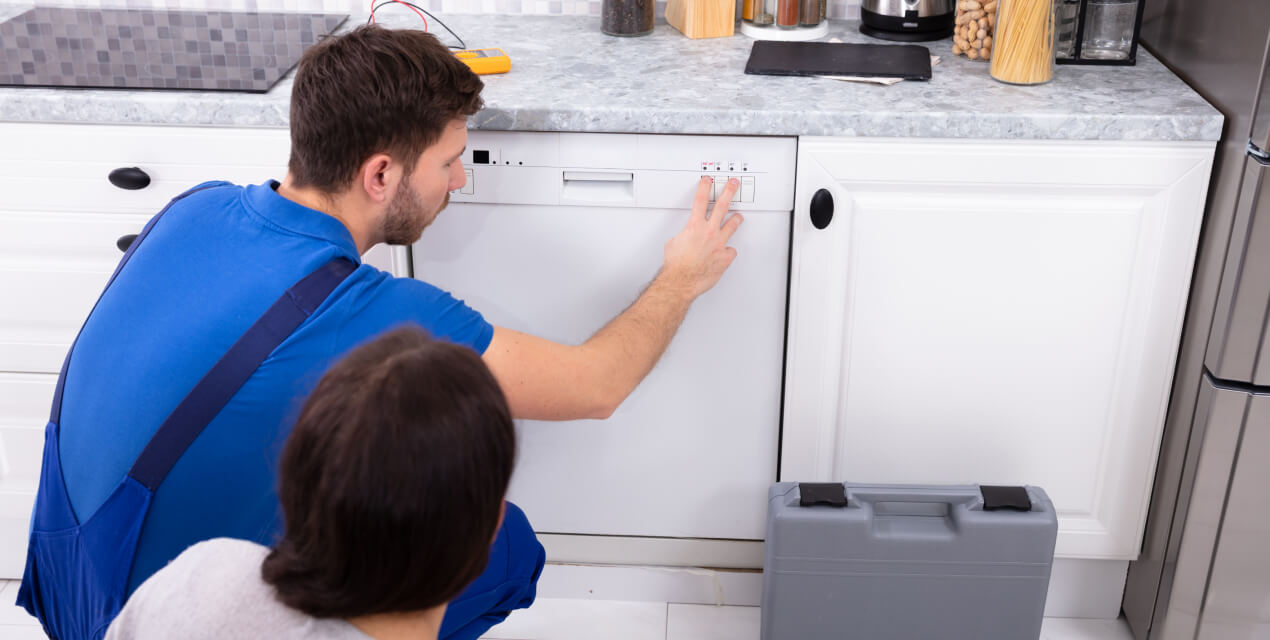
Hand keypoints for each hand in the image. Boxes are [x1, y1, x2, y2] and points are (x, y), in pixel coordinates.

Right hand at [660, 176, 742, 299]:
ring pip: (731, 226)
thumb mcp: (673, 243)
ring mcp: (719, 244)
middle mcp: (708, 232)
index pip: (701, 200)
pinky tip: (726, 251)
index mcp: (694, 226)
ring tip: (738, 216)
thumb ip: (683, 236)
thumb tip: (685, 238)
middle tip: (733, 185)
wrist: (681, 281)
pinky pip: (730, 250)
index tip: (708, 180)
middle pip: (722, 206)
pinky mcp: (725, 257)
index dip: (705, 187)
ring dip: (735, 219)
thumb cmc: (675, 265)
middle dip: (729, 192)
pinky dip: (728, 250)